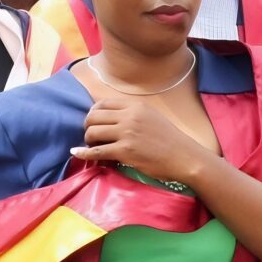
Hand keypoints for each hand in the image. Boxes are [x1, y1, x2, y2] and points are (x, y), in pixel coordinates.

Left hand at [71, 97, 208, 188]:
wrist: (185, 157)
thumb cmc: (171, 140)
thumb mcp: (153, 117)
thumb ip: (133, 115)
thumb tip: (112, 119)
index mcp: (136, 106)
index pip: (103, 104)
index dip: (93, 113)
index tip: (93, 122)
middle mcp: (129, 117)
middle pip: (94, 117)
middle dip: (87, 126)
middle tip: (90, 136)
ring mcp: (127, 134)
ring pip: (93, 132)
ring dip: (87, 139)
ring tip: (91, 146)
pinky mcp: (125, 152)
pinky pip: (97, 151)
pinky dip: (84, 153)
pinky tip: (76, 153)